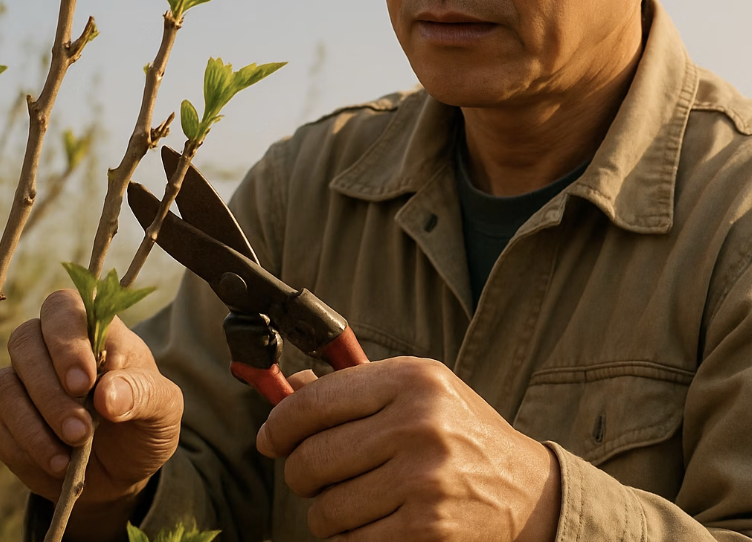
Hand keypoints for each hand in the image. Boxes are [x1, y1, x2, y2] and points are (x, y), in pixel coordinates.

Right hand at [0, 288, 182, 537]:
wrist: (127, 470)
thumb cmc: (146, 423)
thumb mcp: (163, 408)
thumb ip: (142, 393)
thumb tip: (107, 395)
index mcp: (97, 331)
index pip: (65, 307)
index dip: (66, 339)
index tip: (84, 383)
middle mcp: (54, 349)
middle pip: (25, 340)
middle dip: (49, 388)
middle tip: (81, 428)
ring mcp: (27, 383)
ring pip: (5, 385)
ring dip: (34, 423)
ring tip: (73, 449)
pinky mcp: (9, 420)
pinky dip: (24, 447)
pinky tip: (57, 464)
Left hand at [257, 357, 560, 540]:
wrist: (527, 490)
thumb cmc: (460, 432)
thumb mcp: (417, 391)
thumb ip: (353, 388)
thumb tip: (288, 388)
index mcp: (411, 379)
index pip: (315, 402)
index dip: (280, 424)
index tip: (271, 438)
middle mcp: (417, 423)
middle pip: (311, 460)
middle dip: (301, 473)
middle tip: (315, 474)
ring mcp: (423, 479)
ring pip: (325, 511)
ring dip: (327, 513)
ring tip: (355, 499)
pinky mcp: (426, 530)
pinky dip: (352, 539)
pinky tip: (375, 522)